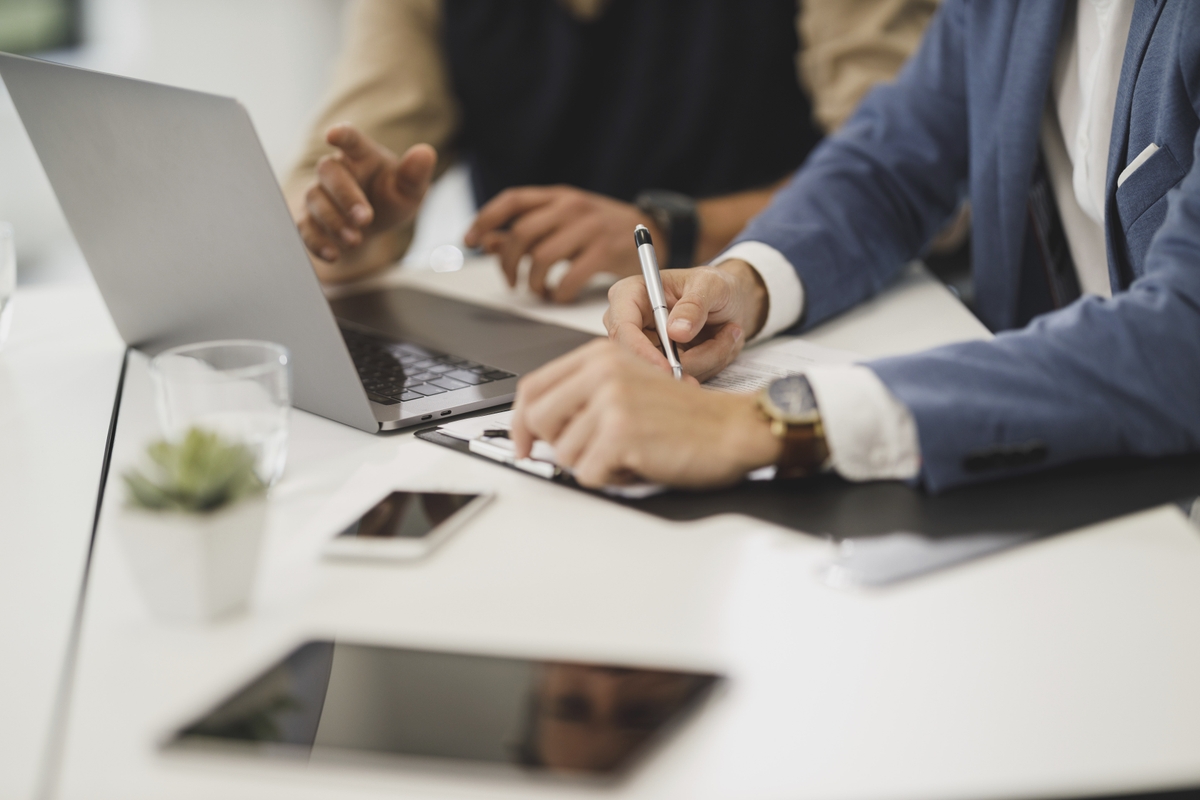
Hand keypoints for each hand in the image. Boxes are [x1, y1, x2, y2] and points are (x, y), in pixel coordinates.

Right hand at [294, 123, 435, 280]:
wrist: (371, 226)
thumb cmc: (389, 198)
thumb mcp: (410, 191)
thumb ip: (416, 174)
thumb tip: (425, 153)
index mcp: (361, 156)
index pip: (351, 139)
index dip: (342, 135)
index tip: (333, 135)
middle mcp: (336, 170)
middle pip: (329, 172)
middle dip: (346, 196)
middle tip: (365, 218)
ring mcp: (320, 193)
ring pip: (315, 199)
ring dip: (333, 221)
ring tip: (355, 239)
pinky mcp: (310, 218)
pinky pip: (305, 227)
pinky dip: (317, 241)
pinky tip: (333, 254)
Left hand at [463, 186, 661, 302]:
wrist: (653, 228)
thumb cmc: (601, 228)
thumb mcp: (564, 221)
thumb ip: (528, 230)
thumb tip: (487, 240)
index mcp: (557, 196)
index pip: (512, 200)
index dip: (485, 219)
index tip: (470, 239)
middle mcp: (571, 207)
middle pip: (522, 233)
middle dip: (508, 262)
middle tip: (511, 280)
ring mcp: (589, 228)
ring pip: (542, 257)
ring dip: (532, 281)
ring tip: (537, 289)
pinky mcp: (605, 252)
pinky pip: (569, 277)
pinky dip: (558, 292)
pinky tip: (559, 294)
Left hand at [511, 340, 780, 488]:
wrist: (732, 427)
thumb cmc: (687, 414)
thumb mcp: (630, 384)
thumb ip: (585, 393)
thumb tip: (535, 425)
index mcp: (600, 355)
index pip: (533, 386)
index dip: (520, 420)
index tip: (523, 442)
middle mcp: (601, 372)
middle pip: (536, 420)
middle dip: (556, 446)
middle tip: (586, 454)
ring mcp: (610, 401)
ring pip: (564, 453)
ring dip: (594, 465)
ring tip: (629, 452)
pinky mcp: (621, 433)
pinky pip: (588, 474)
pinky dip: (612, 479)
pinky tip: (638, 463)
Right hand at [603, 259, 766, 381]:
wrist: (733, 302)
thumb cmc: (715, 286)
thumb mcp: (711, 285)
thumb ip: (694, 305)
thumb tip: (676, 330)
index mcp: (630, 295)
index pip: (622, 329)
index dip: (641, 352)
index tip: (669, 367)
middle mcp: (631, 323)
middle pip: (639, 358)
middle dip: (678, 364)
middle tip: (713, 356)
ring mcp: (646, 347)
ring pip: (666, 371)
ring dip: (704, 359)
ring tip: (727, 332)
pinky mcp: (663, 364)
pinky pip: (681, 377)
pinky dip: (708, 364)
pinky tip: (720, 343)